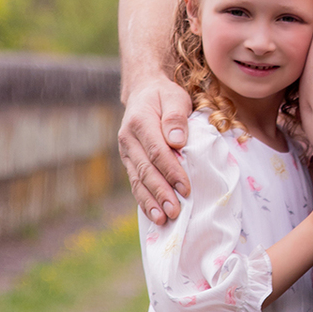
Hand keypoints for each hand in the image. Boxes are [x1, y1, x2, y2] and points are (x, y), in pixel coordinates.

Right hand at [119, 77, 192, 223]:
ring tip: (164, 219)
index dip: (171, 171)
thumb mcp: (174, 97)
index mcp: (140, 122)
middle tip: (175, 211)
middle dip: (161, 193)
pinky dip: (144, 200)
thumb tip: (177, 140)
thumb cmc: (164, 95)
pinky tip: (154, 214)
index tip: (186, 188)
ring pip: (137, 180)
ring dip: (151, 201)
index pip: (157, 152)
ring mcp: (126, 152)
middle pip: (145, 170)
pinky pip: (135, 182)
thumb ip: (176, 117)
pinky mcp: (129, 161)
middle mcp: (128, 139)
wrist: (143, 92)